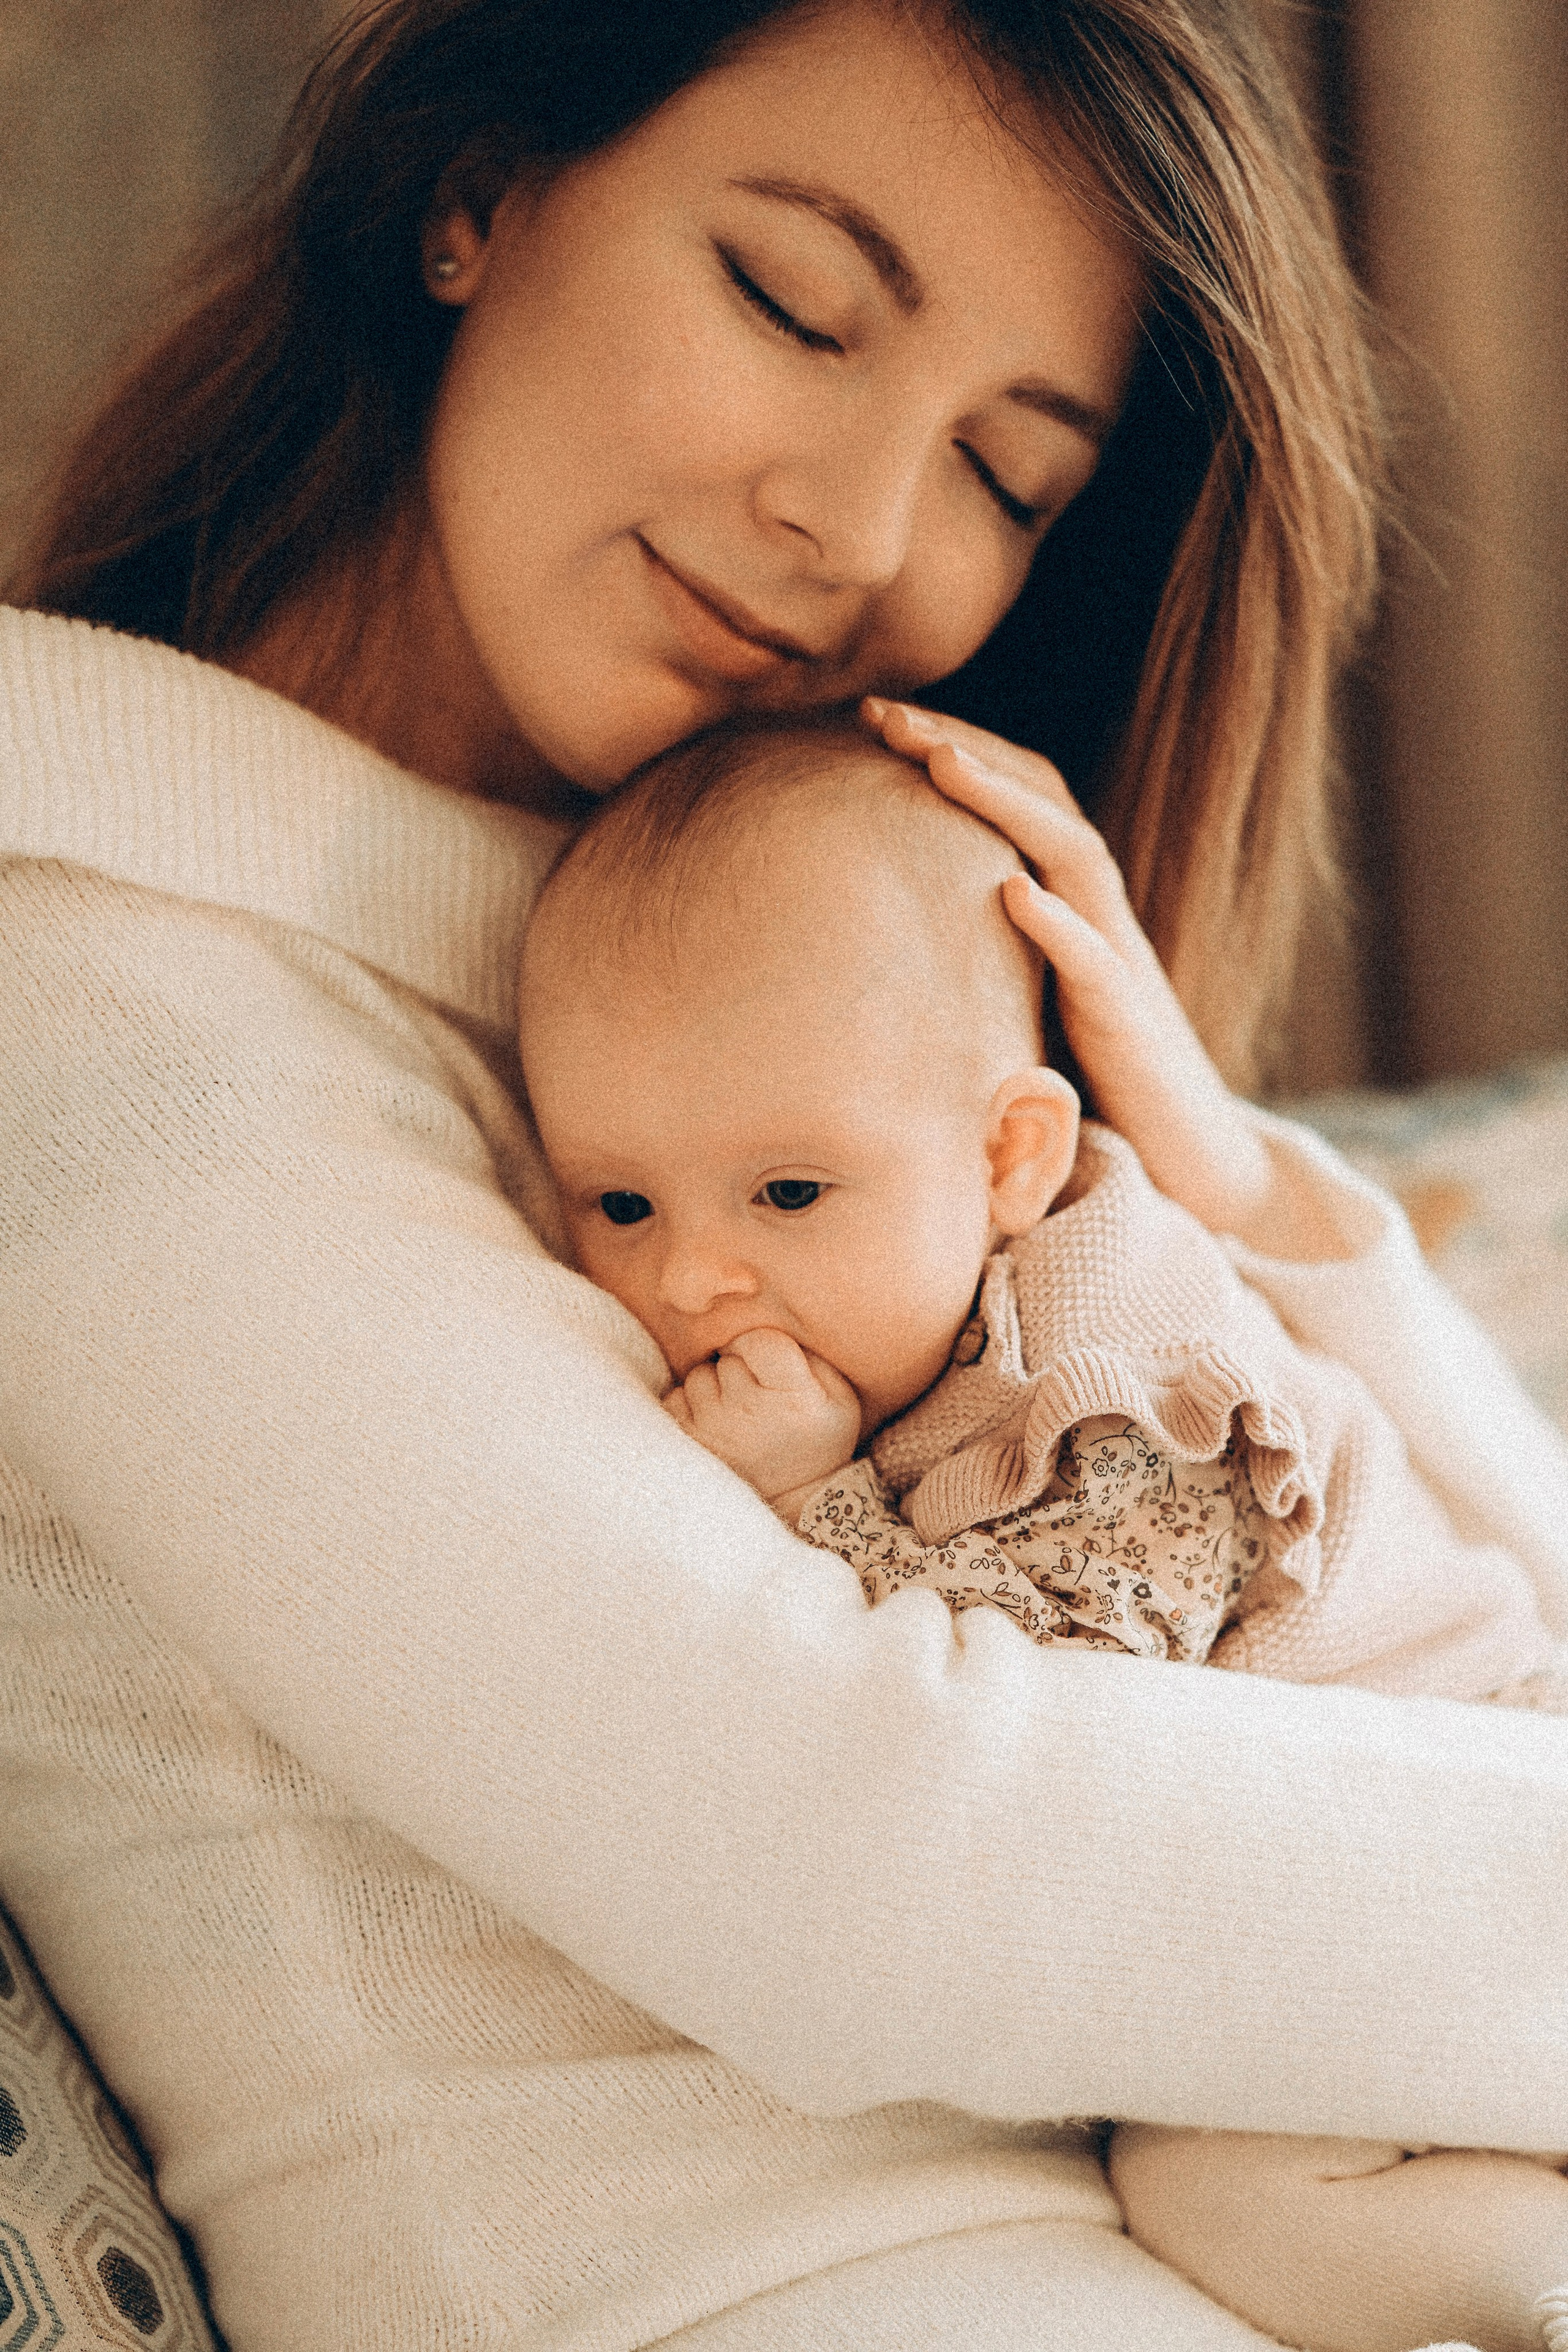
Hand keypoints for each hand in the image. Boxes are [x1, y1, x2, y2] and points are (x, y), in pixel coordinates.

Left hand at [663, 1327, 861, 1514]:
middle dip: (738, 1365)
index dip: (762, 1345)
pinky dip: (691, 1405)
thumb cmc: (819, 1439)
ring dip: (714, 1385)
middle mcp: (749, 1412)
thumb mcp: (840, 1397)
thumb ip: (810, 1355)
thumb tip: (768, 1328)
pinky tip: (715, 1422)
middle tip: (757, 1393)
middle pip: (726, 1356)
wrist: (794, 1499)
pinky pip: (675, 1398)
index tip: (770, 1365)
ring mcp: (713, 1429)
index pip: (758, 1340)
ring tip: (736, 1410)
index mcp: (793, 1396)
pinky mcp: (688, 1443)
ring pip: (699, 1375)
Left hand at [861, 698, 1288, 1249]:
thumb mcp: (1017, 1006)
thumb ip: (970, 962)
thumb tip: (868, 941)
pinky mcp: (1128, 1023)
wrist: (1184, 1159)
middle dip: (964, 747)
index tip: (872, 720)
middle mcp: (1095, 917)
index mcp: (1067, 908)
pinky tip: (1011, 891)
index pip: (1015, 802)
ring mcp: (1117, 963)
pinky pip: (1096, 963)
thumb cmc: (1092, 1086)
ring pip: (1072, 856)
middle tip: (884, 713)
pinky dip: (1055, 923)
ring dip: (1006, 803)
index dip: (952, 751)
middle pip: (1040, 801)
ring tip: (940, 762)